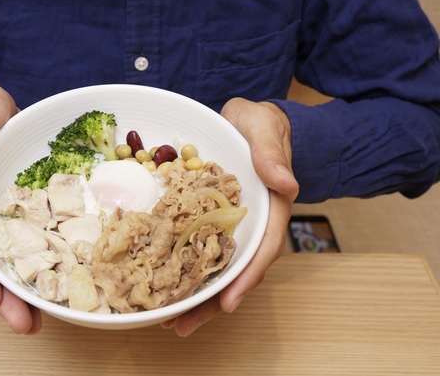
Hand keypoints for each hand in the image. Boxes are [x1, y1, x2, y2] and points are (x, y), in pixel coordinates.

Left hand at [162, 97, 298, 336]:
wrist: (243, 122)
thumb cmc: (260, 124)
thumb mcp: (266, 128)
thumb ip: (271, 153)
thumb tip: (286, 183)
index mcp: (271, 207)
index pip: (263, 248)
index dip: (246, 278)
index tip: (227, 304)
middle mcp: (251, 223)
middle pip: (236, 269)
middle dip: (212, 301)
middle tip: (182, 326)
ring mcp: (229, 224)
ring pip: (215, 266)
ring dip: (194, 294)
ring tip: (168, 320)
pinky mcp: (209, 219)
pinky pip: (197, 248)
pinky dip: (182, 268)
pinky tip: (162, 285)